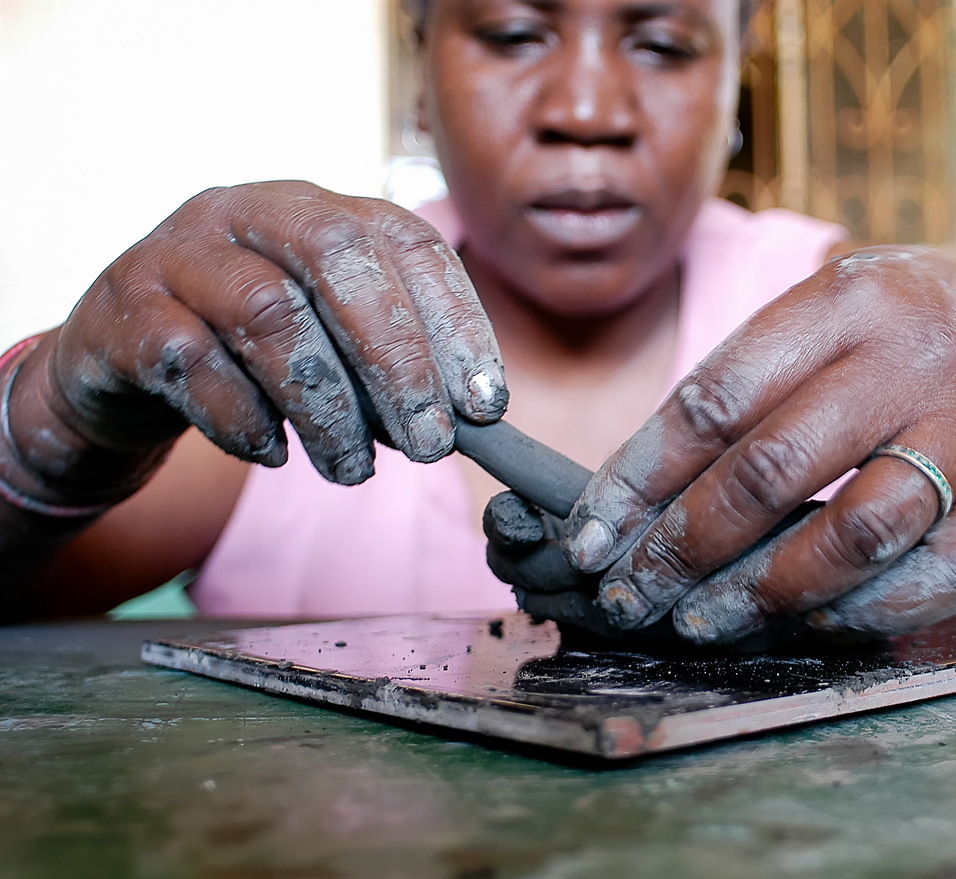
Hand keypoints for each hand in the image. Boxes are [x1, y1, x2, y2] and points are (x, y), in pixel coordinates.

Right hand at [22, 181, 506, 489]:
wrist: (120, 358)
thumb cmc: (250, 352)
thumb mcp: (330, 342)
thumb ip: (395, 366)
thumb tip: (467, 420)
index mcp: (318, 209)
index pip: (407, 241)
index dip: (457, 322)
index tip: (486, 406)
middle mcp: (250, 210)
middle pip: (339, 258)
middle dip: (398, 361)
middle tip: (429, 447)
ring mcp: (180, 253)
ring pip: (266, 312)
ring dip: (326, 407)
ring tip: (352, 469)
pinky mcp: (127, 311)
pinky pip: (192, 361)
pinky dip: (244, 418)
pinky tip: (273, 454)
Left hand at [553, 247, 955, 644]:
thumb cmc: (887, 340)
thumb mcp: (819, 320)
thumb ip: (741, 391)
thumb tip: (630, 502)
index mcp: (844, 299)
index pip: (715, 398)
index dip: (639, 478)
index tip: (591, 540)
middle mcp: (913, 356)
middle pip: (775, 466)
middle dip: (685, 548)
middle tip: (630, 599)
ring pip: (857, 529)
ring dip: (765, 591)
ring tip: (699, 623)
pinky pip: (945, 572)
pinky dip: (870, 609)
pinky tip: (810, 623)